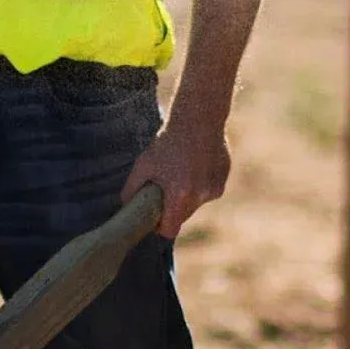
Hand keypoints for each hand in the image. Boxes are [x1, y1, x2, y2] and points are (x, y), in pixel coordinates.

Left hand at [121, 121, 230, 238]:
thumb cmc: (167, 142)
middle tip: (166, 187)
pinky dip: (201, 182)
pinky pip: (208, 189)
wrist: (198, 118)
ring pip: (196, 202)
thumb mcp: (143, 165)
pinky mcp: (223, 179)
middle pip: (183, 216)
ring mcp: (214, 188)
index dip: (160, 226)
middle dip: (174, 207)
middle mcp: (200, 196)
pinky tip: (195, 162)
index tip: (156, 215)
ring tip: (181, 169)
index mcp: (180, 196)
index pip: (170, 230)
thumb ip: (131, 190)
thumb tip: (126, 206)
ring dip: (188, 193)